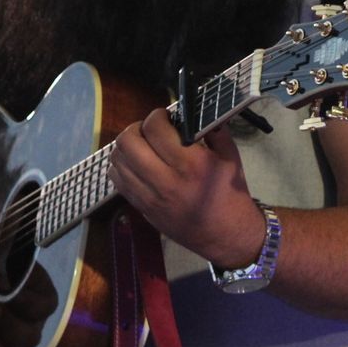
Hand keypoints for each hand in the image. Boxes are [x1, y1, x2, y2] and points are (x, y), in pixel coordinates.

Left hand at [108, 108, 265, 268]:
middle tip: (149, 130)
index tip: (165, 117)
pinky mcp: (143, 208)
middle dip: (136, 128)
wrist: (226, 235)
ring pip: (117, 160)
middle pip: (128, 142)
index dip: (156, 116)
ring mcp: (150, 197)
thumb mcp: (230, 157)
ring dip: (127, 147)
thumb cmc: (230, 193)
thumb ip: (213, 130)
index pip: (155, 129)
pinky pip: (117, 180)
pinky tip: (137, 165)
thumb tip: (194, 111)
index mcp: (191, 164)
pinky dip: (122, 166)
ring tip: (142, 146)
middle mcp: (167, 180)